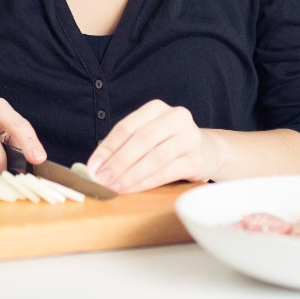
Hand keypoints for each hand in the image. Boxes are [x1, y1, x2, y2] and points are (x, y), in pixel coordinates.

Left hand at [85, 100, 218, 192]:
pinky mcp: (197, 159)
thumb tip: (96, 167)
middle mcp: (176, 118)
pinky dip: (147, 182)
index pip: (127, 127)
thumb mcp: (148, 136)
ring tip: (115, 187)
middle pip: (142, 140)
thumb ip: (124, 147)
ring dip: (131, 174)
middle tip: (102, 180)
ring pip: (155, 156)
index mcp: (157, 109)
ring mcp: (189, 138)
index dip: (108, 147)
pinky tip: (133, 189)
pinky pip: (168, 172)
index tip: (93, 167)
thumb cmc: (167, 144)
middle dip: (118, 162)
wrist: (207, 151)